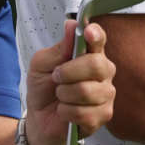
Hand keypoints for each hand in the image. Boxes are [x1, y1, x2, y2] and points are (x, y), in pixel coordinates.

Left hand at [22, 19, 116, 144]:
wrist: (39, 119)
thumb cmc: (43, 89)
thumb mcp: (41, 65)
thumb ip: (58, 48)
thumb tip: (71, 25)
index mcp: (89, 54)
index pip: (98, 39)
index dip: (96, 35)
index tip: (88, 33)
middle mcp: (103, 72)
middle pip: (97, 65)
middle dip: (69, 72)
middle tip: (56, 77)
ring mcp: (105, 94)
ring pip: (88, 91)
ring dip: (64, 94)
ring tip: (60, 96)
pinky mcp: (103, 115)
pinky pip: (84, 112)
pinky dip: (66, 112)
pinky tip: (65, 111)